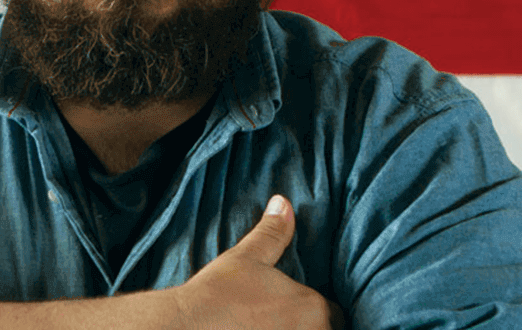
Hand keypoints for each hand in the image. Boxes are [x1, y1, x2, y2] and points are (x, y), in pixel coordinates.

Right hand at [169, 196, 343, 329]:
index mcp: (312, 307)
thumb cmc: (218, 294)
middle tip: (282, 319)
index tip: (298, 311)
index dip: (318, 312)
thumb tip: (283, 202)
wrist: (186, 327)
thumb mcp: (247, 257)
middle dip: (310, 326)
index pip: (335, 314)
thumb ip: (273, 233)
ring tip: (272, 327)